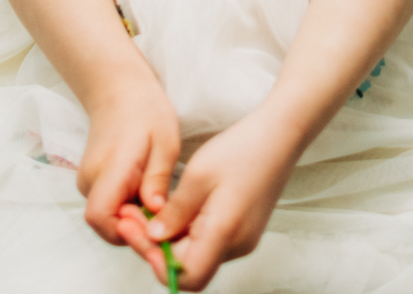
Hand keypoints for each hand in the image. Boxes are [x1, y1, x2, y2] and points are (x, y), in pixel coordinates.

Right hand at [78, 69, 181, 245]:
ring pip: (108, 220)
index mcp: (109, 167)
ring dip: (134, 223)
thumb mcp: (165, 141)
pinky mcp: (92, 183)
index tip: (155, 227)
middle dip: (136, 232)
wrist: (119, 89)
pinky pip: (109, 209)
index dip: (128, 231)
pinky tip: (148, 198)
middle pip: (106, 226)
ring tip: (160, 207)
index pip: (101, 216)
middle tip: (165, 221)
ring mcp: (88, 183)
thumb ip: (157, 178)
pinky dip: (128, 212)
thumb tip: (156, 213)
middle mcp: (90, 180)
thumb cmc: (145, 111)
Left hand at [116, 108, 298, 289]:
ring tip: (149, 212)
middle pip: (190, 268)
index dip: (157, 261)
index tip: (135, 231)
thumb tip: (153, 238)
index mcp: (225, 234)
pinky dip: (188, 232)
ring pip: (198, 255)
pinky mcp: (244, 229)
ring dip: (172, 240)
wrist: (278, 136)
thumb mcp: (198, 175)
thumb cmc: (241, 150)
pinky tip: (175, 209)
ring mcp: (243, 239)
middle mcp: (236, 245)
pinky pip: (210, 242)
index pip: (187, 276)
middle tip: (133, 218)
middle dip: (158, 247)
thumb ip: (174, 212)